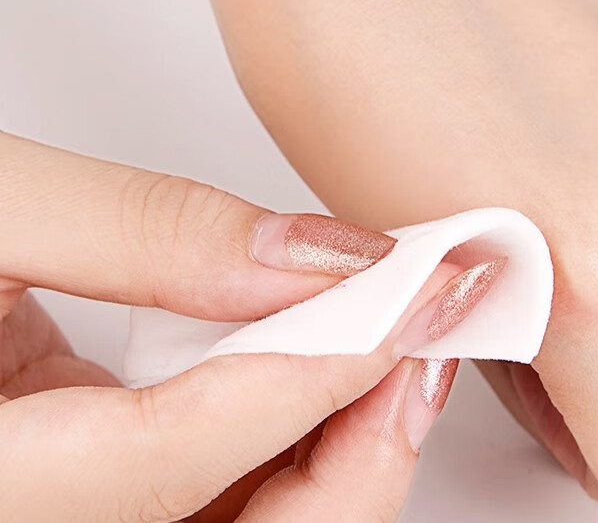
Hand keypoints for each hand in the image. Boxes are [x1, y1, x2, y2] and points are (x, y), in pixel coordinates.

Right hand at [0, 130, 487, 521]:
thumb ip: (143, 228)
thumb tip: (311, 258)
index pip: (165, 465)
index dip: (306, 381)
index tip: (405, 301)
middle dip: (347, 462)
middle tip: (421, 347)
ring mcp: (50, 512)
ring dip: (329, 449)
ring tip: (392, 347)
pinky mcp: (75, 480)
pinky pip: (198, 489)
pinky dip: (277, 430)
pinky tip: (320, 359)